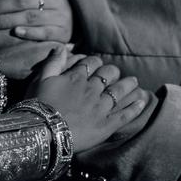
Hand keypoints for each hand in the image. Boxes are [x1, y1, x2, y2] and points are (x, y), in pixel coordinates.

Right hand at [25, 48, 149, 152]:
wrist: (44, 133)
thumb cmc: (38, 105)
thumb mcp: (40, 80)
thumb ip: (53, 63)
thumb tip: (61, 47)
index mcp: (77, 78)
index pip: (92, 63)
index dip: (96, 62)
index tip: (97, 64)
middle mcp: (92, 90)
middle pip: (108, 75)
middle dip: (113, 72)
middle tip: (116, 74)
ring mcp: (101, 107)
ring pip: (119, 92)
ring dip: (129, 86)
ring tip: (135, 83)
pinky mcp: (107, 125)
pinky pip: (125, 114)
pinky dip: (135, 107)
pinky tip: (142, 102)